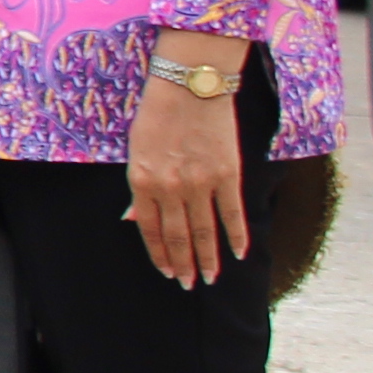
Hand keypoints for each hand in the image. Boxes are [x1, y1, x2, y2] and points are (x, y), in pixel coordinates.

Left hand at [126, 59, 253, 285]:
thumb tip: (134, 219)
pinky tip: (238, 253)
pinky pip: (232, 214)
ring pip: (204, 231)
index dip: (159, 254)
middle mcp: (170, 188)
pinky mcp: (227, 175)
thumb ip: (139, 188)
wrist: (190, 88)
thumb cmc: (158, 116)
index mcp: (142, 181)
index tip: (167, 272)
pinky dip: (236, 236)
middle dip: (183, 264)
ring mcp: (200, 183)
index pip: (150, 229)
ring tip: (210, 278)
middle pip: (178, 236)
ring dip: (208, 258)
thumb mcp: (136, 151)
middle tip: (189, 284)